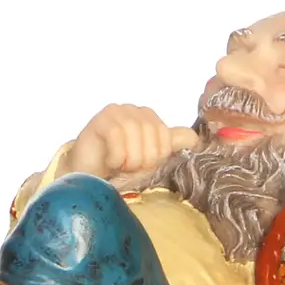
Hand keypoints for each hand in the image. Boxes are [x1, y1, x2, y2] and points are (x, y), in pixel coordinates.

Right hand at [66, 104, 198, 178]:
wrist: (88, 174)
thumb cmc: (119, 166)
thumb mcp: (149, 158)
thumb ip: (170, 145)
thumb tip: (196, 139)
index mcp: (150, 118)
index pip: (168, 134)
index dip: (159, 155)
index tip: (146, 166)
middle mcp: (135, 111)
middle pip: (153, 133)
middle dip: (145, 158)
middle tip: (132, 168)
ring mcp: (117, 112)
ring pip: (134, 133)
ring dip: (130, 158)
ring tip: (121, 166)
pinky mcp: (100, 120)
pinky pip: (116, 135)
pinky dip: (117, 155)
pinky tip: (111, 162)